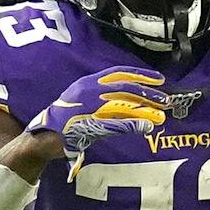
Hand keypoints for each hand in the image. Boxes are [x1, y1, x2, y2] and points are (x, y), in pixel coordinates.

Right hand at [27, 67, 168, 179]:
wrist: (45, 136)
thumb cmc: (63, 120)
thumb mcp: (81, 99)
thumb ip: (101, 96)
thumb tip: (126, 99)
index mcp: (87, 82)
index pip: (119, 73)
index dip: (141, 75)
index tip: (158, 79)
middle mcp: (90, 91)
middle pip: (126, 88)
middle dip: (148, 93)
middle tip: (165, 99)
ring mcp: (90, 108)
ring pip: (125, 105)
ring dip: (145, 110)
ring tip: (160, 116)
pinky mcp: (91, 125)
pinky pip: (117, 124)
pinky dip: (133, 125)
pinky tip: (146, 127)